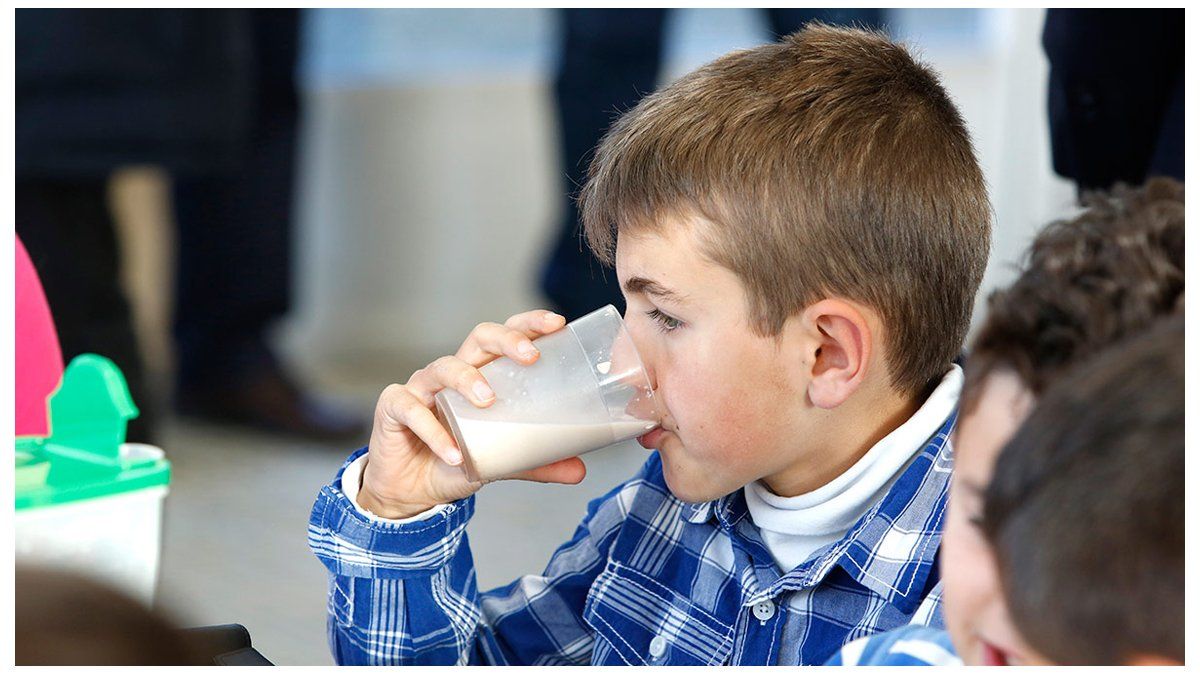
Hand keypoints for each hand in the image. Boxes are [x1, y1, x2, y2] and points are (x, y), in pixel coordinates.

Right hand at [357, 309, 586, 518]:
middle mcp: (452, 374)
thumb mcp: (501, 461)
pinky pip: (411, 410)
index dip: (528, 324)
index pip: (504, 338)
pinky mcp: (393, 408)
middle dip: (506, 340)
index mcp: (480, 375)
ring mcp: (421, 387)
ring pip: (443, 367)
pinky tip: (453, 453)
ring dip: (467, 380)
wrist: (412, 493)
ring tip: (488, 401)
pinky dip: (433, 432)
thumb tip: (580, 471)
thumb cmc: (455, 461)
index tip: (557, 323)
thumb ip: (535, 461)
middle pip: (478, 338)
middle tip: (530, 357)